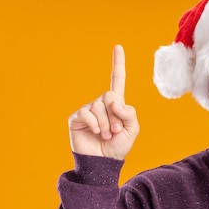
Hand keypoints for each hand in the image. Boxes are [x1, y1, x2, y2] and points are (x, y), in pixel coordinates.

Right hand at [68, 45, 139, 159]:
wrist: (104, 162)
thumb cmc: (118, 147)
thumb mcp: (132, 129)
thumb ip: (129, 113)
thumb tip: (115, 102)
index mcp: (116, 104)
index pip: (117, 80)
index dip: (118, 64)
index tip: (118, 47)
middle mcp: (101, 104)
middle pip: (110, 96)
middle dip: (116, 116)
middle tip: (116, 131)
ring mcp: (88, 110)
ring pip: (99, 106)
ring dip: (107, 123)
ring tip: (107, 135)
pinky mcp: (76, 117)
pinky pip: (87, 113)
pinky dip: (95, 124)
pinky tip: (97, 133)